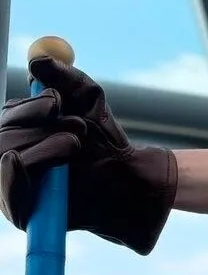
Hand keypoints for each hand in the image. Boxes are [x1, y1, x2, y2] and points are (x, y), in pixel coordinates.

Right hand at [0, 57, 177, 254]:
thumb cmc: (104, 140)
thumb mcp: (88, 101)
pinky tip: (18, 162)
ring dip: (46, 147)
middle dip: (42, 127)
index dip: (29, 108)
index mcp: (20, 131)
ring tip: (77, 146)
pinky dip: (11, 177)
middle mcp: (9, 159)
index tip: (57, 101)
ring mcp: (12, 188)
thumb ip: (65, 79)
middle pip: (2, 136)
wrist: (129, 179)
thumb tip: (38, 60)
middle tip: (77, 127)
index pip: (8, 117)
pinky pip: (8, 195)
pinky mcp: (23, 214)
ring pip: (7, 158)